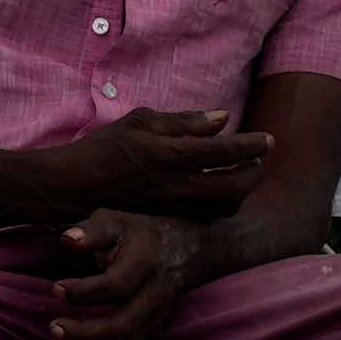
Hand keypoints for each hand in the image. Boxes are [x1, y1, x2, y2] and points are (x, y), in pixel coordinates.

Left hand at [45, 204, 209, 339]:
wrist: (187, 252)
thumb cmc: (140, 234)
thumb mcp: (116, 221)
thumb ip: (91, 230)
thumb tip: (67, 240)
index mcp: (144, 266)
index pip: (116, 285)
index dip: (85, 292)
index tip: (55, 288)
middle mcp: (153, 299)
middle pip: (122, 327)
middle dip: (84, 334)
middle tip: (52, 329)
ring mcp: (153, 323)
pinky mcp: (148, 337)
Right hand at [55, 107, 271, 214]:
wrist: (72, 188)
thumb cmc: (103, 148)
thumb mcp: (140, 122)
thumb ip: (184, 122)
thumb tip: (222, 119)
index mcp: (172, 155)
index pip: (227, 151)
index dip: (253, 145)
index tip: (268, 140)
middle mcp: (178, 185)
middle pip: (236, 188)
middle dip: (253, 173)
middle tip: (257, 160)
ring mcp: (175, 207)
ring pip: (225, 207)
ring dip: (240, 191)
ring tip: (239, 175)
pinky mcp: (169, 220)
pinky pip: (206, 215)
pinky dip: (219, 203)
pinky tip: (214, 190)